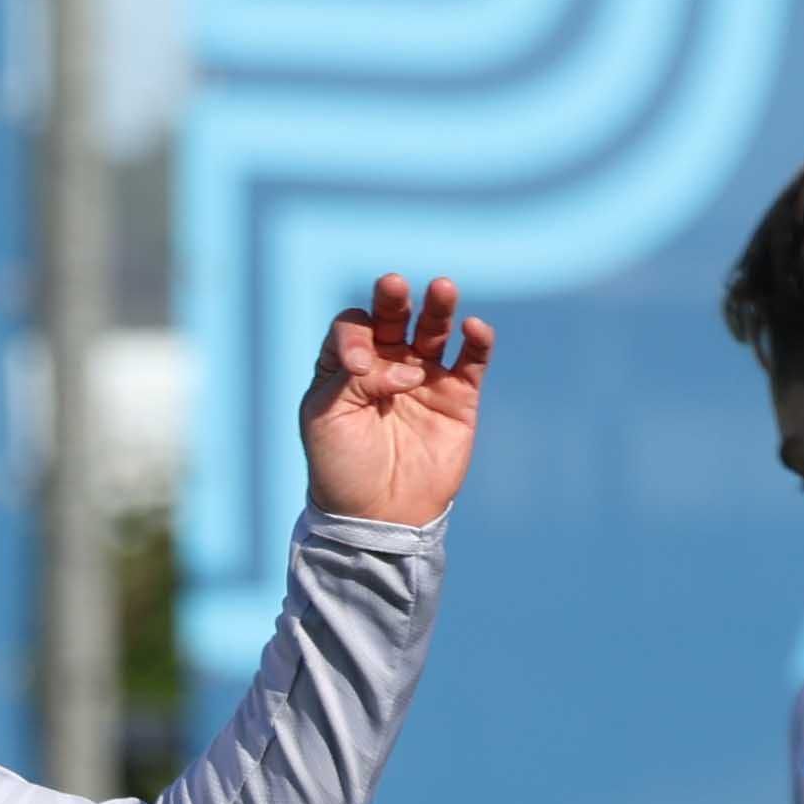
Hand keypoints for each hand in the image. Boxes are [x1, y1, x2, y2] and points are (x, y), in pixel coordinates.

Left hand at [299, 273, 491, 527]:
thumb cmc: (342, 468)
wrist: (377, 517)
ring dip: (439, 308)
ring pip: (435, 330)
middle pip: (394, 318)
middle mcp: (387, 365)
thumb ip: (354, 380)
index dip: (356, 335)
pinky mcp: (458, 397)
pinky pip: (471, 360)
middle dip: (394, 301)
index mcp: (348, 367)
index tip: (359, 365)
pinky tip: (474, 327)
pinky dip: (477, 341)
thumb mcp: (327, 419)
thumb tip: (408, 368)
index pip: (353, 328)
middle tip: (393, 287)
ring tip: (442, 288)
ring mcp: (424, 378)